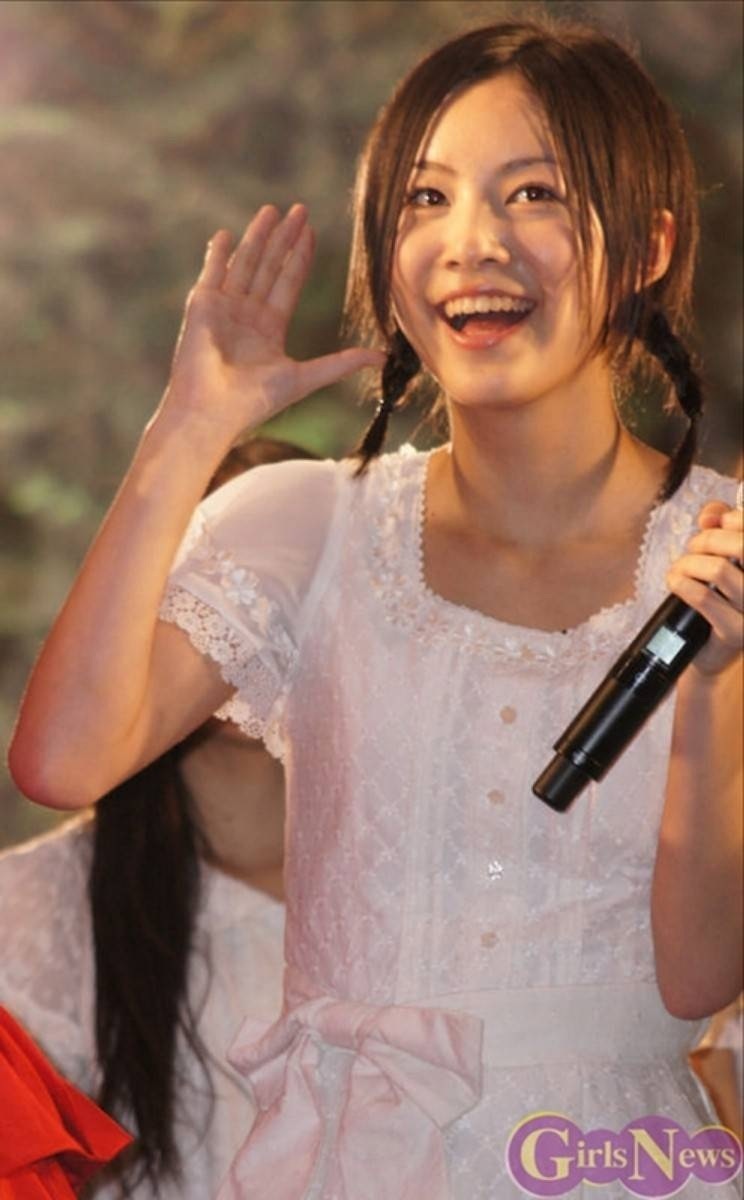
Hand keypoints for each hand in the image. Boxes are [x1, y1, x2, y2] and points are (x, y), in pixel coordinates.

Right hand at [161, 204, 383, 437]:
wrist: (213, 410)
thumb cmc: (254, 401)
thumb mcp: (305, 378)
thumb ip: (341, 364)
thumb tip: (383, 358)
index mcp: (268, 330)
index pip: (288, 283)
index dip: (300, 257)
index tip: (311, 231)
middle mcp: (246, 316)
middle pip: (269, 267)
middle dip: (284, 239)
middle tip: (299, 209)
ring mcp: (223, 309)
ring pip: (244, 264)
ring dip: (257, 237)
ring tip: (271, 210)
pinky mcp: (202, 306)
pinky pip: (211, 273)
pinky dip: (216, 254)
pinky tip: (225, 234)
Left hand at [667, 499, 743, 675]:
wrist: (711, 649)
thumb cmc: (720, 596)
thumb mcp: (723, 555)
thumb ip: (721, 524)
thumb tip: (710, 516)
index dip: (733, 518)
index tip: (715, 525)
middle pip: (741, 545)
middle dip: (707, 539)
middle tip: (692, 549)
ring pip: (719, 569)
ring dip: (689, 562)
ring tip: (681, 569)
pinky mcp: (736, 633)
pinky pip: (703, 597)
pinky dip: (681, 583)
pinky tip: (675, 582)